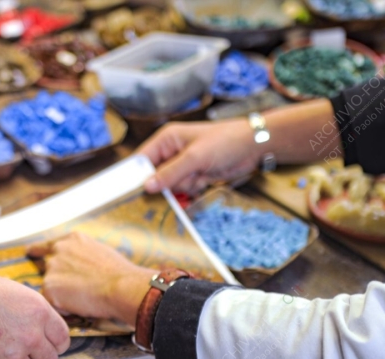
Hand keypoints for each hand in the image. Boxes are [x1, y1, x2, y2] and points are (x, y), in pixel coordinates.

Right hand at [0, 266, 69, 358]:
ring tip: (2, 348)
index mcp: (36, 309)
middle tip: (26, 348)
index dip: (55, 341)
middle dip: (39, 355)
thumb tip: (27, 314)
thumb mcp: (3, 286)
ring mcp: (11, 354)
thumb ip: (22, 305)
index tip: (49, 342)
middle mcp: (29, 334)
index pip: (62, 337)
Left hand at [28, 233, 154, 325]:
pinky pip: (53, 304)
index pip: (47, 245)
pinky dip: (64, 309)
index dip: (38, 250)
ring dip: (63, 295)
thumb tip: (79, 266)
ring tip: (85, 298)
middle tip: (74, 290)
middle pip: (47, 268)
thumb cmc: (119, 273)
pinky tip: (81, 306)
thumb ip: (82, 255)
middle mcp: (58, 250)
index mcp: (71, 239)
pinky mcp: (49, 288)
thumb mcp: (100, 252)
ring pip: (51, 287)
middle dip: (57, 280)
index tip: (30, 252)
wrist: (122, 287)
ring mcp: (52, 269)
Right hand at [137, 120, 260, 193]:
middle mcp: (171, 152)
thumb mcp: (195, 157)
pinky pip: (184, 190)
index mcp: (166, 140)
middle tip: (179, 183)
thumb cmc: (225, 141)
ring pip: (170, 186)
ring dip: (184, 186)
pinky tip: (205, 180)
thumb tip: (147, 187)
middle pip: (155, 177)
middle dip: (167, 183)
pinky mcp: (194, 176)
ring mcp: (183, 166)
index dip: (135, 176)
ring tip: (200, 175)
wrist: (254, 147)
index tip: (130, 193)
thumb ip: (170, 173)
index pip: (141, 160)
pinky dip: (193, 188)